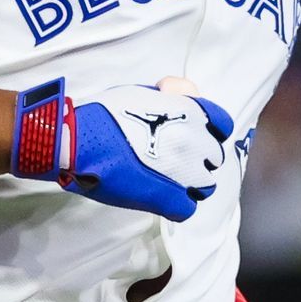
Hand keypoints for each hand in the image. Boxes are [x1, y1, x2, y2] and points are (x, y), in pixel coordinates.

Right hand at [12, 80, 236, 220]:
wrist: (78, 141)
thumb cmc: (105, 112)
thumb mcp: (144, 92)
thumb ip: (170, 99)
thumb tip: (177, 101)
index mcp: (191, 114)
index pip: (222, 123)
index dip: (210, 128)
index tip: (194, 131)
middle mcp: (195, 143)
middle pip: (214, 156)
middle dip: (198, 156)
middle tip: (175, 157)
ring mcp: (184, 174)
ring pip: (205, 186)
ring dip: (192, 183)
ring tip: (170, 179)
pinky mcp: (167, 199)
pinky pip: (187, 209)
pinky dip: (178, 204)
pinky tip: (162, 197)